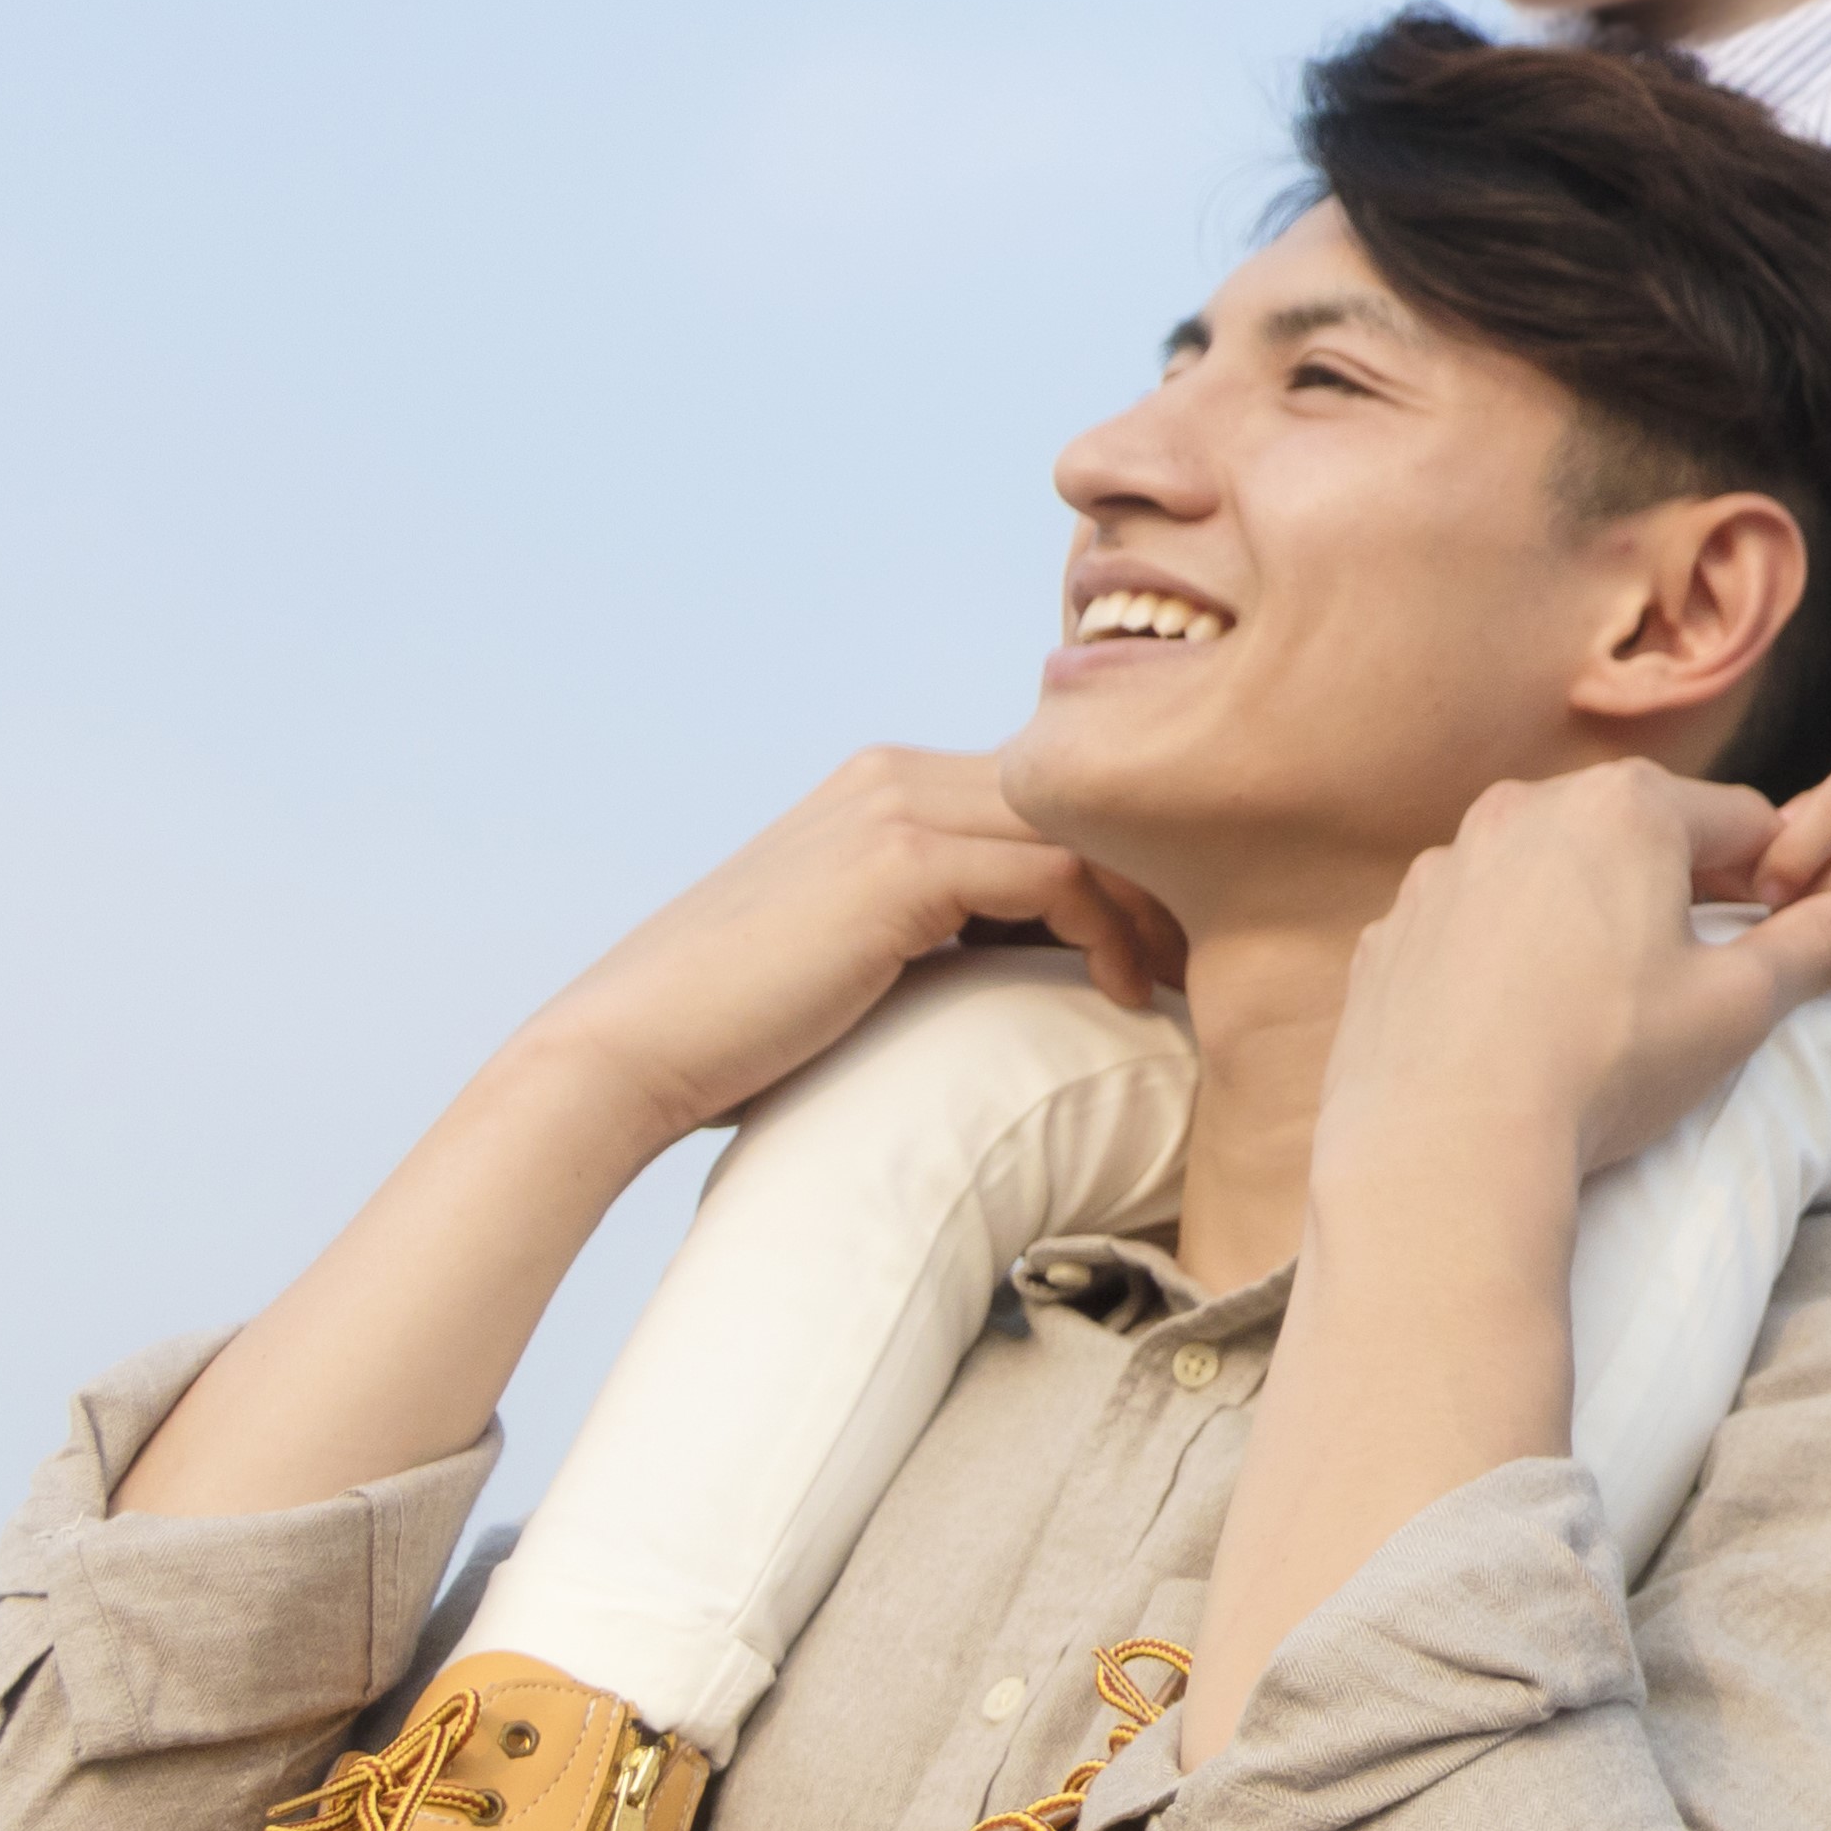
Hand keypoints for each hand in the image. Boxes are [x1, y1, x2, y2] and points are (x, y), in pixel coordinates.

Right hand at [508, 750, 1188, 1162]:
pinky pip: (1056, 875)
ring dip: (1149, 901)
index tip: (1173, 940)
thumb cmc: (743, 1034)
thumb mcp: (864, 956)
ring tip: (1177, 980)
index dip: (1124, 860)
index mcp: (885, 786)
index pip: (1049, 798)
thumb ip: (943, 928)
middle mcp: (894, 774)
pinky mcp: (898, 861)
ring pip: (1084, 827)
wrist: (624, 1055)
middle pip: (1082, 799)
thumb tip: (1046, 958)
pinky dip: (1108, 931)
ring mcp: (894, 807)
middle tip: (1207, 954)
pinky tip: (1117, 994)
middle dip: (1156, 870)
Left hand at [1310, 763, 1830, 1214]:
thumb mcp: (1740, 1007)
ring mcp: (1445, 868)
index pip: (1739, 822)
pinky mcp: (1391, 930)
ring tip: (1597, 1009)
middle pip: (1635, 836)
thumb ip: (1822, 946)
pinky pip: (1471, 924)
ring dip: (1582, 917)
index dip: (1772, 880)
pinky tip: (1518, 1028)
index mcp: (1627, 808)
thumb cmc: (1606, 1063)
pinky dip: (1502, 958)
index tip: (1777, 939)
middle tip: (1690, 979)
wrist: (1445, 1146)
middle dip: (1671, 892)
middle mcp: (1526, 810)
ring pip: (1546, 875)